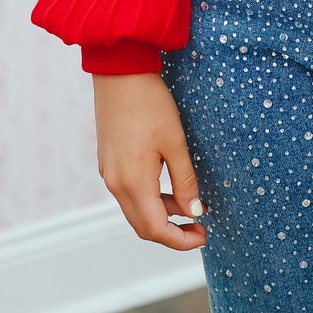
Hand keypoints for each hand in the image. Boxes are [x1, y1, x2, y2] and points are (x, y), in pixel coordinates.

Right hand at [92, 72, 206, 249]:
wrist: (119, 71)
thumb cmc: (149, 102)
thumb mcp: (175, 142)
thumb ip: (185, 181)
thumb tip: (194, 212)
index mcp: (132, 182)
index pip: (155, 229)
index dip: (180, 240)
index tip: (203, 235)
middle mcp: (115, 183)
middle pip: (143, 226)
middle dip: (172, 232)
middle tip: (199, 227)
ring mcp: (109, 173)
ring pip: (135, 210)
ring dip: (161, 214)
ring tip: (188, 204)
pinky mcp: (108, 161)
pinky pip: (128, 193)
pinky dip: (149, 199)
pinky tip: (168, 186)